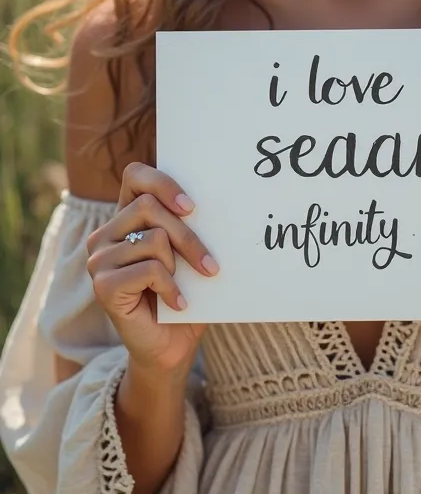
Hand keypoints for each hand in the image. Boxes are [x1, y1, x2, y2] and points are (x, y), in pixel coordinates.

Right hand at [86, 161, 220, 376]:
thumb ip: (190, 225)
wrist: (170, 346)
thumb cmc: (185, 293)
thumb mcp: (189, 253)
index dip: (163, 183)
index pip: (135, 175)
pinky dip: (171, 288)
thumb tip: (221, 200)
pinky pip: (149, 269)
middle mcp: (106, 233)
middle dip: (188, 236)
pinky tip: (179, 303)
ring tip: (184, 287)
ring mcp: (100, 259)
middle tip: (211, 265)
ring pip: (153, 238)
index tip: (191, 207)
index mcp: (126, 217)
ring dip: (179, 265)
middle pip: (149, 207)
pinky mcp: (102, 285)